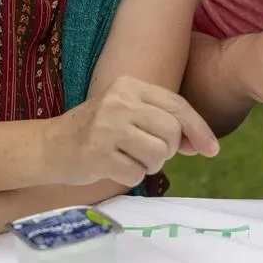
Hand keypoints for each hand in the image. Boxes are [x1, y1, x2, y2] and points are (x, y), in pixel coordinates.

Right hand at [57, 75, 219, 187]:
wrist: (50, 146)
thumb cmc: (98, 131)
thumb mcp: (130, 114)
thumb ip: (163, 123)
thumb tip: (202, 144)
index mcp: (129, 85)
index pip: (177, 106)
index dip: (199, 129)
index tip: (211, 150)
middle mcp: (118, 101)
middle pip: (171, 130)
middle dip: (168, 149)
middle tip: (150, 153)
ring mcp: (106, 127)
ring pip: (157, 153)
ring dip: (151, 165)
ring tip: (131, 159)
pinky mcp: (97, 153)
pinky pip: (136, 173)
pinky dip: (131, 176)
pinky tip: (114, 167)